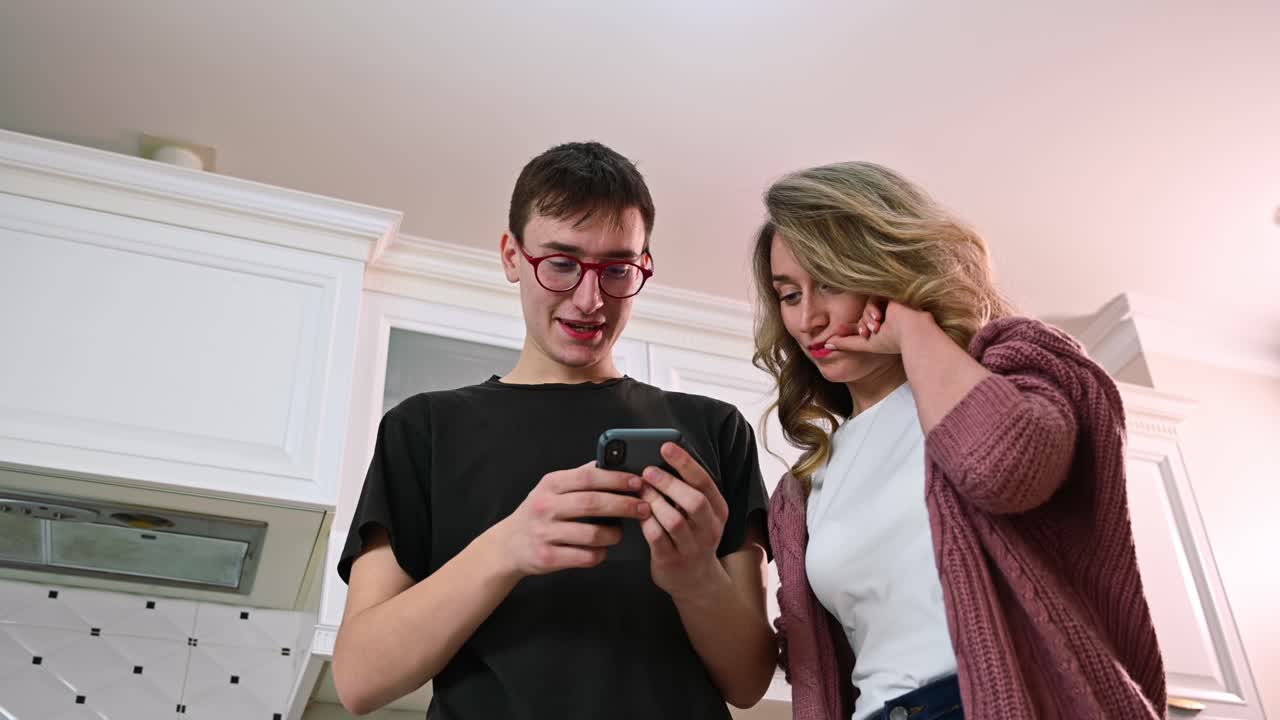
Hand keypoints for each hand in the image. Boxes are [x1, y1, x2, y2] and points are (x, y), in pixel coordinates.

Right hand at [496, 462, 649, 576]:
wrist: (508, 545)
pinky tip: (602, 549)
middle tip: (644, 507)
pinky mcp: (548, 558)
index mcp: (550, 485)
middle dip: (624, 505)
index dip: (616, 479)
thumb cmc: (538, 513)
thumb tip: (615, 464)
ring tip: (620, 532)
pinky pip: (585, 557)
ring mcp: (545, 534)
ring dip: (614, 534)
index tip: (637, 482)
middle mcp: (545, 507)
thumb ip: (580, 477)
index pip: (588, 477)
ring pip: (592, 534)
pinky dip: (600, 554)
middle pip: (593, 504)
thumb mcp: (552, 488)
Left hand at [638, 443, 729, 600]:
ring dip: (654, 501)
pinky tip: (639, 512)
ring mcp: (692, 547)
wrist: (696, 581)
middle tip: (648, 471)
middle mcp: (709, 529)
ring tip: (641, 489)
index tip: (666, 446)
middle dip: (669, 482)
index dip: (685, 462)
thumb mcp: (700, 514)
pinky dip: (646, 521)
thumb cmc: (692, 537)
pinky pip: (657, 538)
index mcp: (718, 511)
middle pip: (693, 501)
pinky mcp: (672, 561)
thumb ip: (687, 490)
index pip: (704, 482)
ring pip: (674, 520)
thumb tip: (660, 459)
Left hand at [824, 297, 934, 354]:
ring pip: (867, 306)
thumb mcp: (865, 344)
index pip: (861, 325)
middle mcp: (887, 317)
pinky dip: (872, 307)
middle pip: (863, 315)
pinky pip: (873, 296)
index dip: (850, 329)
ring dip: (867, 318)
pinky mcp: (892, 294)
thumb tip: (826, 345)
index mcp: (882, 328)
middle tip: (866, 333)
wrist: (913, 333)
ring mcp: (891, 305)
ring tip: (875, 328)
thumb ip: (846, 344)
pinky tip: (879, 317)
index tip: (838, 333)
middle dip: (861, 324)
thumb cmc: (892, 342)